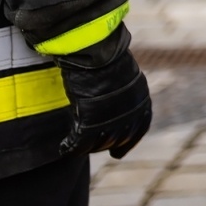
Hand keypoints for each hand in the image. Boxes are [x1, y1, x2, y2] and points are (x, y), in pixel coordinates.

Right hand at [56, 27, 151, 159]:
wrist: (95, 53)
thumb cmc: (105, 57)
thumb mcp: (122, 74)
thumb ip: (122, 91)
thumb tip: (115, 99)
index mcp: (141, 100)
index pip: (140, 129)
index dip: (128, 142)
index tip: (118, 153)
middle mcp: (130, 113)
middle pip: (118, 138)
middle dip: (105, 144)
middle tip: (92, 146)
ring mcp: (111, 120)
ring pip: (99, 143)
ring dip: (88, 147)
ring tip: (76, 145)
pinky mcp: (89, 123)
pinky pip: (80, 144)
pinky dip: (71, 148)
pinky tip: (64, 148)